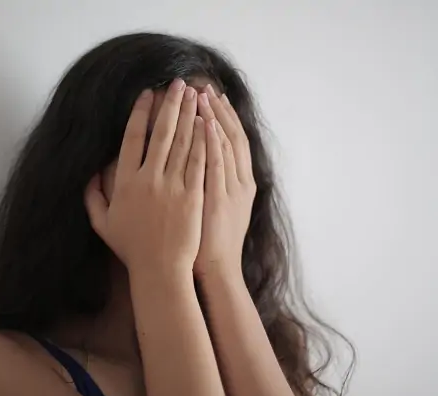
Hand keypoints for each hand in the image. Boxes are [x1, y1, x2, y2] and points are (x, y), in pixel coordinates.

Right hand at [84, 80, 206, 273]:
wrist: (160, 269)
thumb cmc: (132, 248)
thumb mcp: (102, 223)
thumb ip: (92, 196)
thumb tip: (89, 173)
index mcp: (125, 182)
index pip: (132, 138)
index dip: (141, 112)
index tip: (148, 94)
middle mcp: (148, 179)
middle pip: (160, 133)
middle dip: (170, 104)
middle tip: (178, 83)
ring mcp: (172, 186)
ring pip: (181, 142)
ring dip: (189, 115)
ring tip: (195, 94)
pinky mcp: (193, 195)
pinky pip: (198, 161)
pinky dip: (203, 139)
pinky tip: (207, 122)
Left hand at [194, 85, 255, 277]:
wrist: (215, 269)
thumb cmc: (208, 242)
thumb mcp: (218, 209)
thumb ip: (211, 184)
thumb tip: (198, 162)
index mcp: (239, 181)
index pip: (231, 139)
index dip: (221, 115)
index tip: (209, 95)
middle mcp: (239, 180)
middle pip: (230, 135)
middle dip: (216, 108)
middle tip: (204, 85)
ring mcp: (230, 188)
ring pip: (225, 144)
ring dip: (213, 117)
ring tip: (201, 93)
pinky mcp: (219, 197)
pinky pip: (216, 164)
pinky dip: (212, 141)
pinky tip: (204, 121)